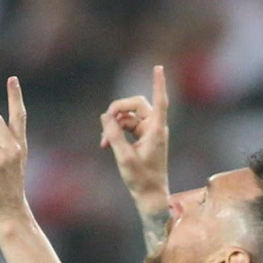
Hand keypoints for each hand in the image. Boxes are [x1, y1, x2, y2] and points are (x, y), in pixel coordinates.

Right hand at [99, 65, 170, 214]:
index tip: (158, 67)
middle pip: (136, 105)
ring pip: (129, 116)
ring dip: (114, 125)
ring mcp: (149, 132)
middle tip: (104, 120)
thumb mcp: (124, 157)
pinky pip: (127, 126)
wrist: (150, 195)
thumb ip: (113, 135)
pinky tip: (106, 144)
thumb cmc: (141, 179)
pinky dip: (116, 132)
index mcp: (156, 130)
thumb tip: (104, 116)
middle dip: (118, 110)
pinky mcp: (143, 138)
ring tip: (103, 142)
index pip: (160, 100)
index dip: (158, 83)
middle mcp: (154, 127)